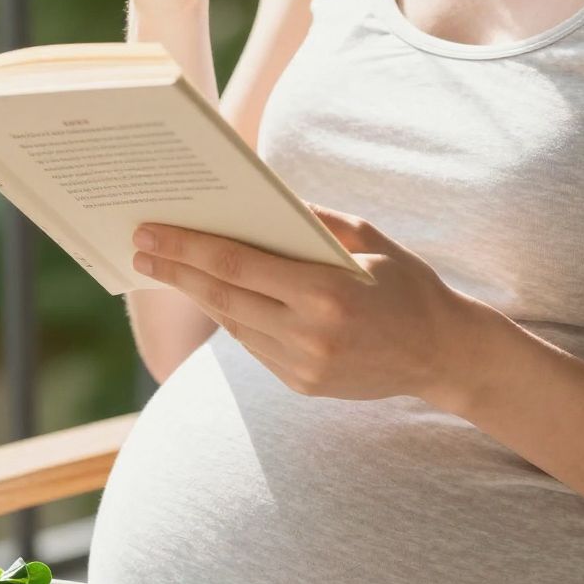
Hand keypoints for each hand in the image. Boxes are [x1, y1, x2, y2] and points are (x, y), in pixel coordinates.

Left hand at [130, 205, 463, 401]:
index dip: (187, 248)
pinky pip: (255, 346)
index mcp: (325, 293)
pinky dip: (233, 318)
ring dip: (198, 295)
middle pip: (222, 298)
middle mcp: (309, 335)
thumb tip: (261, 198)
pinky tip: (214, 296)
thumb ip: (314, 219)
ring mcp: (304, 366)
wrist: (443, 354)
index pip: (237, 266)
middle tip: (140, 250)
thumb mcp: (369, 238)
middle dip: (176, 271)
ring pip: (233, 324)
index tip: (150, 234)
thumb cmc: (408, 284)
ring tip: (168, 269)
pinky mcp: (303, 385)